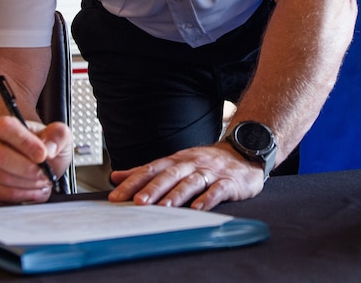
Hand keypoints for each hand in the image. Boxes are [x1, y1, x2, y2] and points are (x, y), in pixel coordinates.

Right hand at [0, 116, 72, 203]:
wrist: (40, 166)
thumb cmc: (46, 149)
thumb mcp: (60, 137)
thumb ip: (58, 135)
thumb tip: (48, 149)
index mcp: (4, 126)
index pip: (6, 128)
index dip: (25, 142)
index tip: (43, 155)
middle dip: (26, 169)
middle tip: (44, 173)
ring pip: (0, 178)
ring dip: (26, 184)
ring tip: (42, 182)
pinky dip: (21, 196)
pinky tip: (33, 191)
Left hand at [108, 143, 264, 210]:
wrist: (244, 152)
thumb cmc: (205, 162)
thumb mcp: (174, 163)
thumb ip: (146, 171)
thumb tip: (116, 176)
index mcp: (176, 161)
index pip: (151, 170)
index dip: (133, 183)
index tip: (116, 196)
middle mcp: (191, 164)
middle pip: (169, 175)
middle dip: (153, 189)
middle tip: (138, 202)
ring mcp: (210, 172)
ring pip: (191, 182)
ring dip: (177, 194)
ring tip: (164, 207)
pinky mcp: (229, 182)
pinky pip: (218, 190)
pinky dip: (208, 199)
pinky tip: (199, 208)